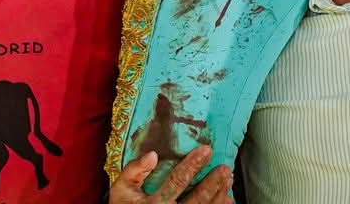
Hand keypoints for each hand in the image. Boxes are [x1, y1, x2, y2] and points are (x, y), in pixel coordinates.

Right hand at [110, 145, 231, 203]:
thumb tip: (152, 154)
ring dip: (219, 197)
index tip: (206, 150)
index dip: (193, 165)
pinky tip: (227, 200)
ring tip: (228, 181)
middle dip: (213, 183)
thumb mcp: (121, 188)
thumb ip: (134, 171)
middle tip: (226, 169)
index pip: (177, 182)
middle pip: (197, 200)